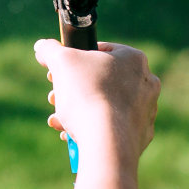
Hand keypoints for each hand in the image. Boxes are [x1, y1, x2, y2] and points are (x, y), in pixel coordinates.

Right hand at [33, 40, 160, 172]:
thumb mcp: (60, 61)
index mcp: (133, 59)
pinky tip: (74, 135)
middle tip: (54, 97)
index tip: (58, 72)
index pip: (100, 51)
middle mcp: (146, 82)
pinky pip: (113, 128)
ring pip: (105, 105)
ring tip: (58, 120)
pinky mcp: (141, 134)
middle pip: (101, 80)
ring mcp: (146, 110)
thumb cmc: (87, 94)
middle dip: (73, 90)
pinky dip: (93, 129)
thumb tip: (42, 46)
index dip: (74, 60)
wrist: (106, 142)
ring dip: (78, 111)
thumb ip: (50, 50)